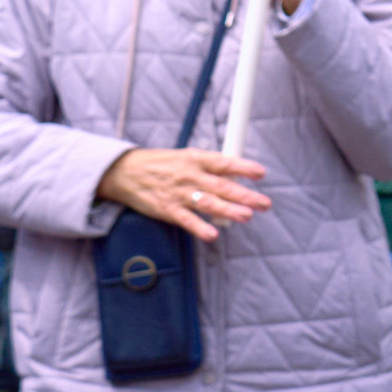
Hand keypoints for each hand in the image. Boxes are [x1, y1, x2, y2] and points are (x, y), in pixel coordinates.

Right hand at [95, 147, 270, 242]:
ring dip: (229, 210)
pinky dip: (199, 228)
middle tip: (265, 203)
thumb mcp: (186, 157)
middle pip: (222, 186)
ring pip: (208, 203)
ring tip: (247, 216)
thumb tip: (237, 172)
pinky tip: (213, 234)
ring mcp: (180, 194)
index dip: (244, 167)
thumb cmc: (161, 164)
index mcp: (196, 159)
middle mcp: (190, 175)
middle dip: (245, 195)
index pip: (224, 163)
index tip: (261, 173)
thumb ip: (210, 165)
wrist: (126, 172)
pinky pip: (187, 220)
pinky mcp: (168, 210)